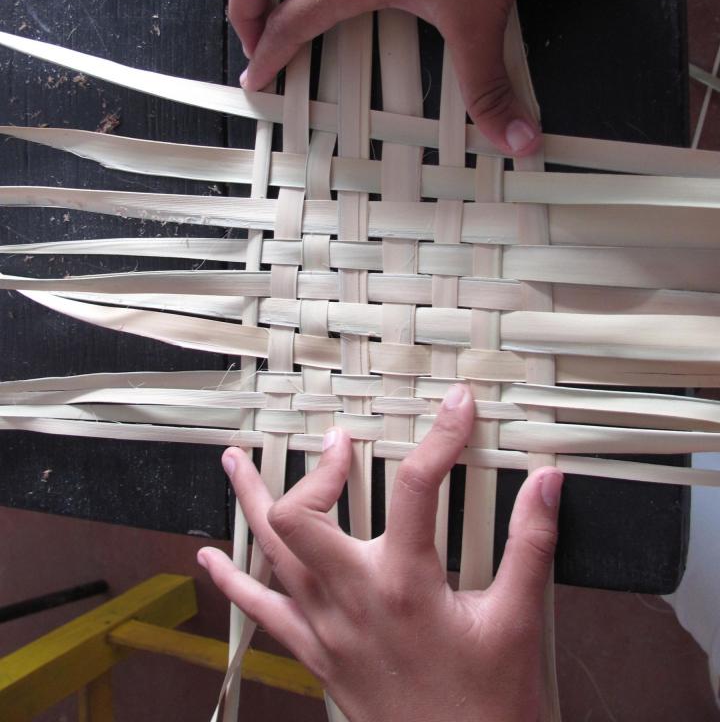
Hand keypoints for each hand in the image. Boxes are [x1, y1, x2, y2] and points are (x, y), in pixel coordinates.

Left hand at [199, 384, 562, 721]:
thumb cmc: (485, 708)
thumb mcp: (518, 622)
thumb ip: (529, 545)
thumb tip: (543, 485)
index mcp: (406, 585)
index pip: (417, 486)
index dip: (441, 437)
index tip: (456, 408)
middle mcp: (354, 599)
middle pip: (302, 515)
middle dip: (315, 469)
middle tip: (336, 443)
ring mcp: (326, 628)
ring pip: (268, 553)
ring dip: (251, 502)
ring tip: (236, 463)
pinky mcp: (315, 654)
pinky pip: (260, 611)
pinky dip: (231, 581)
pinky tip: (208, 560)